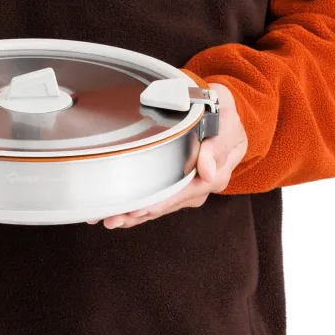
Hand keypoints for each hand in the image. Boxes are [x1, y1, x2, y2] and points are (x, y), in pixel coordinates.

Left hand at [87, 82, 247, 228]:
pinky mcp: (179, 184)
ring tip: (109, 220)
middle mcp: (202, 186)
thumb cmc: (223, 115)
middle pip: (170, 204)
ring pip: (162, 205)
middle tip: (114, 218)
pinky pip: (159, 199)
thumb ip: (218, 145)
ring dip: (136, 215)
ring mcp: (189, 187)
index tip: (142, 209)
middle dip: (142, 213)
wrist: (225, 116)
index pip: (187, 192)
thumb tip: (207, 171)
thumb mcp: (225, 119)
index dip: (163, 201)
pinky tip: (119, 213)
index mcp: (216, 174)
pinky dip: (139, 208)